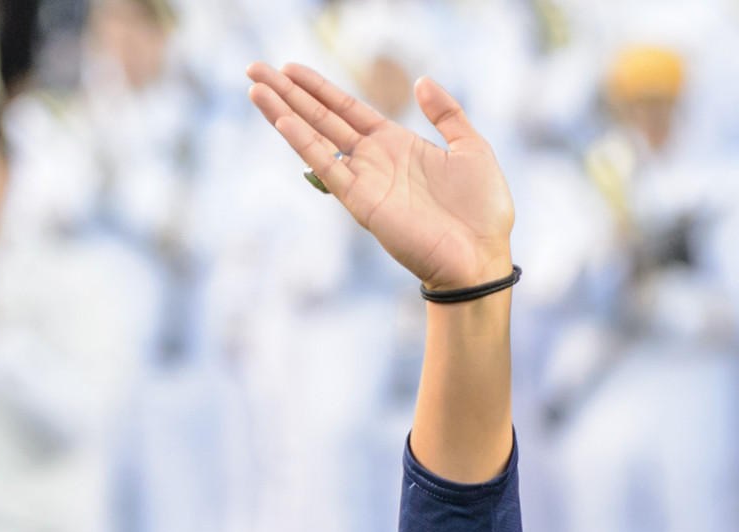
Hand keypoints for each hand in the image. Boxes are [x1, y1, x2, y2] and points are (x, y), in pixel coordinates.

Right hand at [246, 62, 514, 288]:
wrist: (482, 257)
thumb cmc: (484, 212)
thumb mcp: (472, 148)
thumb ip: (447, 114)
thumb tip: (422, 81)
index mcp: (397, 144)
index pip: (347, 109)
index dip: (319, 88)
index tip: (290, 68)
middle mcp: (374, 160)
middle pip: (322, 117)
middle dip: (288, 92)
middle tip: (255, 67)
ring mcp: (365, 180)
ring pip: (315, 137)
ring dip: (283, 112)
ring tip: (254, 86)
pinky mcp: (363, 202)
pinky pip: (327, 168)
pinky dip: (304, 144)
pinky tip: (282, 121)